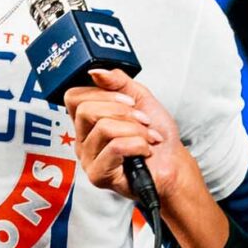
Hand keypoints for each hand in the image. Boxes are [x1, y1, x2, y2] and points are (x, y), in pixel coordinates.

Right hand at [64, 69, 196, 204]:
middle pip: (86, 111)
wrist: (173, 163)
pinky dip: (138, 145)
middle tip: (142, 121)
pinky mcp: (98, 175)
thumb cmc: (157, 135)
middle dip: (123, 112)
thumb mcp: (140, 98)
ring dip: (135, 130)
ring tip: (147, 138)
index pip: (74, 97)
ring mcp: (88, 158)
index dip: (103, 94)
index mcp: (88, 120)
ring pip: (104, 129)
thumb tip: (95, 72)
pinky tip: (144, 151)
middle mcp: (83, 139)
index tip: (129, 101)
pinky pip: (115, 147)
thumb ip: (117, 82)